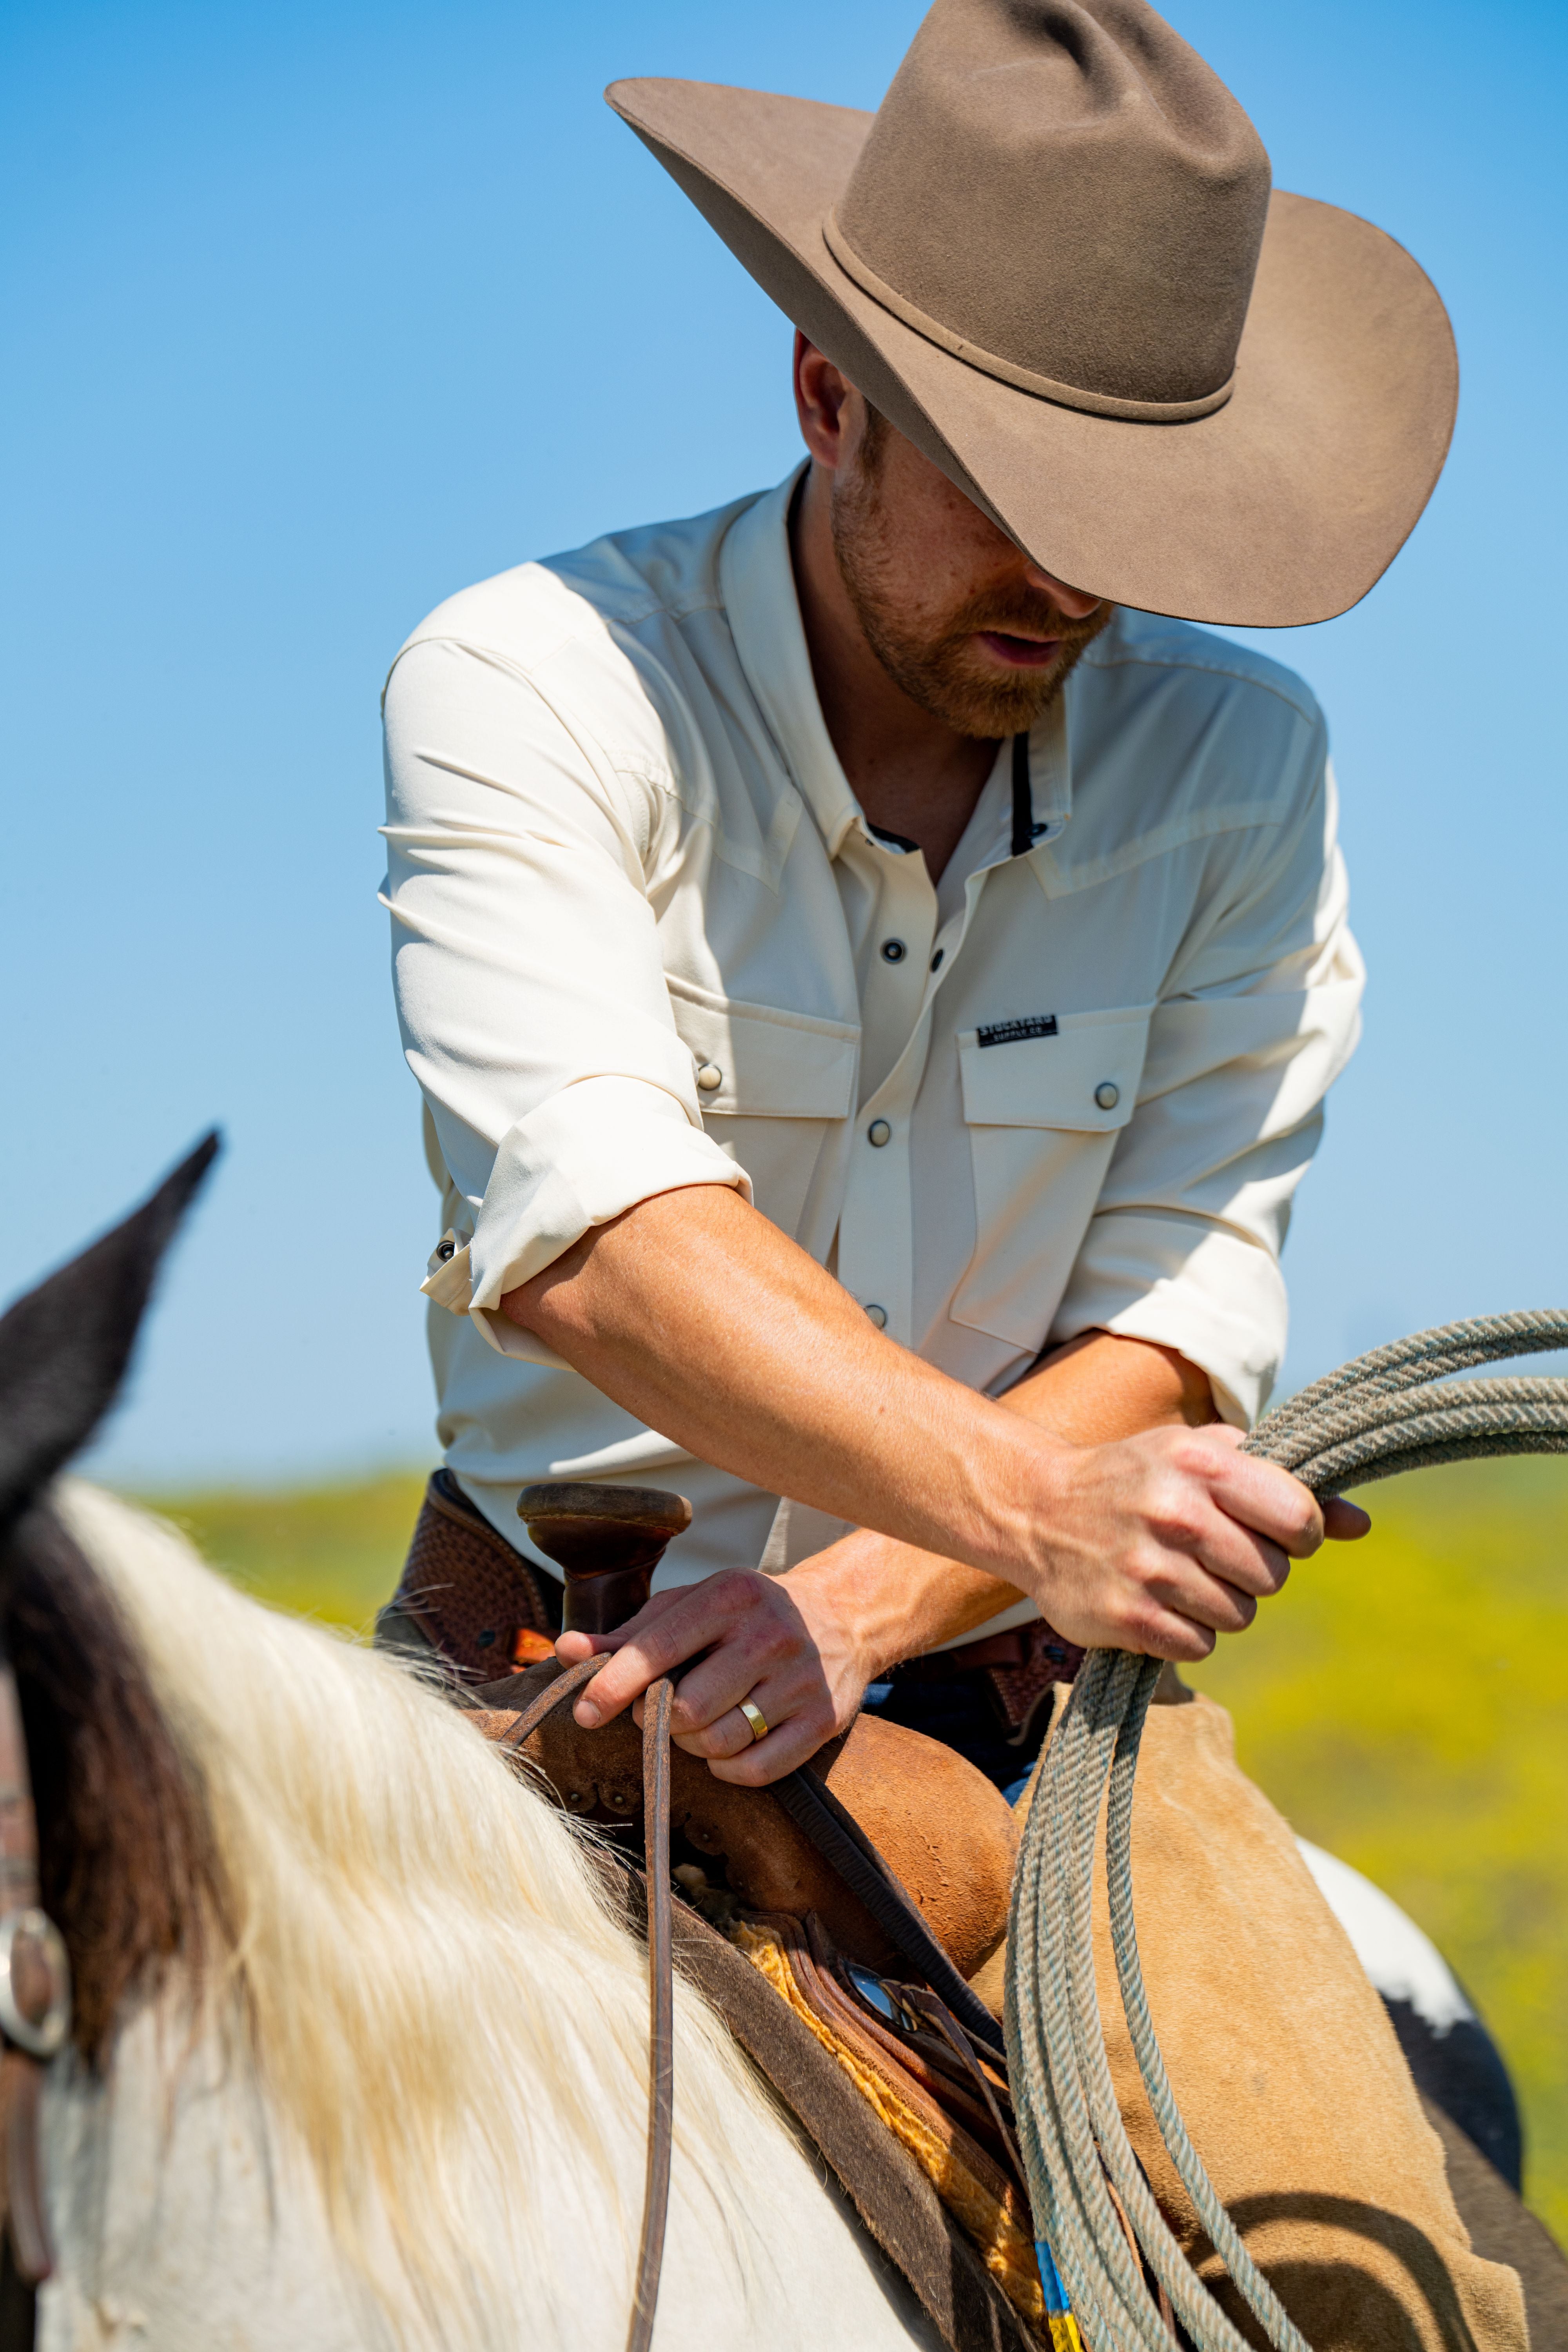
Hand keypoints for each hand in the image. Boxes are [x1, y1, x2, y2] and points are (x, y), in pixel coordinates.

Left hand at [554, 1567, 871, 1784]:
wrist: (841, 1617)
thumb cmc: (744, 1616)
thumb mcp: (689, 1608)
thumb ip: (627, 1634)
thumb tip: (564, 1650)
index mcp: (729, 1596)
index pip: (659, 1649)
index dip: (614, 1686)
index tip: (585, 1713)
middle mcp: (769, 1634)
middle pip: (687, 1709)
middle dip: (661, 1721)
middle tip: (663, 1711)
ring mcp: (800, 1679)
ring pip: (719, 1744)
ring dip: (694, 1746)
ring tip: (699, 1724)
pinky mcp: (822, 1720)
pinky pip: (756, 1770)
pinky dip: (729, 1769)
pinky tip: (729, 1745)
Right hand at [1025, 1422, 1368, 1660]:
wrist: (1035, 1509)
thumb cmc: (1137, 1478)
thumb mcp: (1203, 1457)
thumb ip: (1282, 1485)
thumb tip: (1361, 1523)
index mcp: (1200, 1462)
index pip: (1299, 1517)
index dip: (1298, 1533)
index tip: (1274, 1531)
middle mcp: (1175, 1513)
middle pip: (1272, 1576)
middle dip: (1252, 1571)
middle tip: (1212, 1553)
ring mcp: (1148, 1569)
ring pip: (1238, 1616)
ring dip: (1218, 1603)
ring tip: (1178, 1574)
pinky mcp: (1126, 1619)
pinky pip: (1199, 1647)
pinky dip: (1185, 1631)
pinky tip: (1155, 1600)